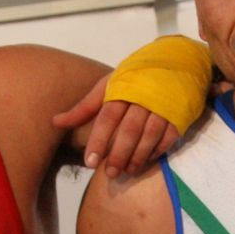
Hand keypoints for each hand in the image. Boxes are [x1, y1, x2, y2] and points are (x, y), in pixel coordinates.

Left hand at [53, 75, 184, 177]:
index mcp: (123, 89)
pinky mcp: (179, 114)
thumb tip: (55, 122)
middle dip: (118, 154)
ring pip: (150, 135)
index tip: (90, 162)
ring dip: (138, 156)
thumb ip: (85, 106)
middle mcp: (143, 97)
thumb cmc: (135, 77)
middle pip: (129, 130)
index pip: (107, 118)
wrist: (176, 60)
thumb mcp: (109, 84)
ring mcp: (163, 106)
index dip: (98, 141)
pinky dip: (158, 150)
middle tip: (109, 173)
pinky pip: (168, 136)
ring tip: (128, 171)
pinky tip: (147, 160)